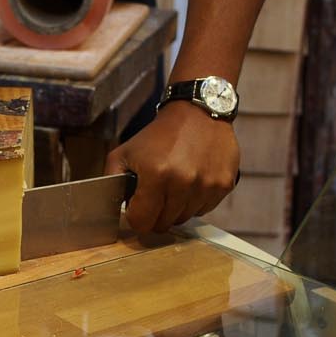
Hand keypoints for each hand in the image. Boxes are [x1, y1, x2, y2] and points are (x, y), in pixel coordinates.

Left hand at [106, 103, 239, 233]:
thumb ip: (112, 180)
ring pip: (184, 218)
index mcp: (156, 174)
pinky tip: (192, 181)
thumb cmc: (158, 135)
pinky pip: (204, 210)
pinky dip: (195, 201)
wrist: (197, 112)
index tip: (138, 208)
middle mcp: (184, 182)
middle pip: (164, 224)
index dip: (137, 218)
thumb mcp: (124, 152)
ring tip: (175, 184)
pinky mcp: (224, 185)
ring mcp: (207, 185)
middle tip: (156, 195)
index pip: (142, 222)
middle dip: (156, 214)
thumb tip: (111, 208)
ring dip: (177, 208)